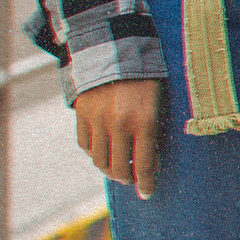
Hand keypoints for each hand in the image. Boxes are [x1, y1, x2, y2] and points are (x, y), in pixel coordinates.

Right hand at [74, 80, 162, 199]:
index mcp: (144, 121)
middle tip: (130, 178)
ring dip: (108, 168)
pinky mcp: (82, 113)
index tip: (146, 193)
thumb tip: (150, 165)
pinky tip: (102, 149)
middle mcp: (119, 123)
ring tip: (116, 166)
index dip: (145, 184)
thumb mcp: (158, 102)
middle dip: (126, 179)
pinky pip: (85, 145)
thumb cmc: (145, 76)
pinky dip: (93, 152)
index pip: (143, 165)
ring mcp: (97, 119)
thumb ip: (155, 133)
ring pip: (99, 161)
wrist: (115, 46)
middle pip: (118, 169)